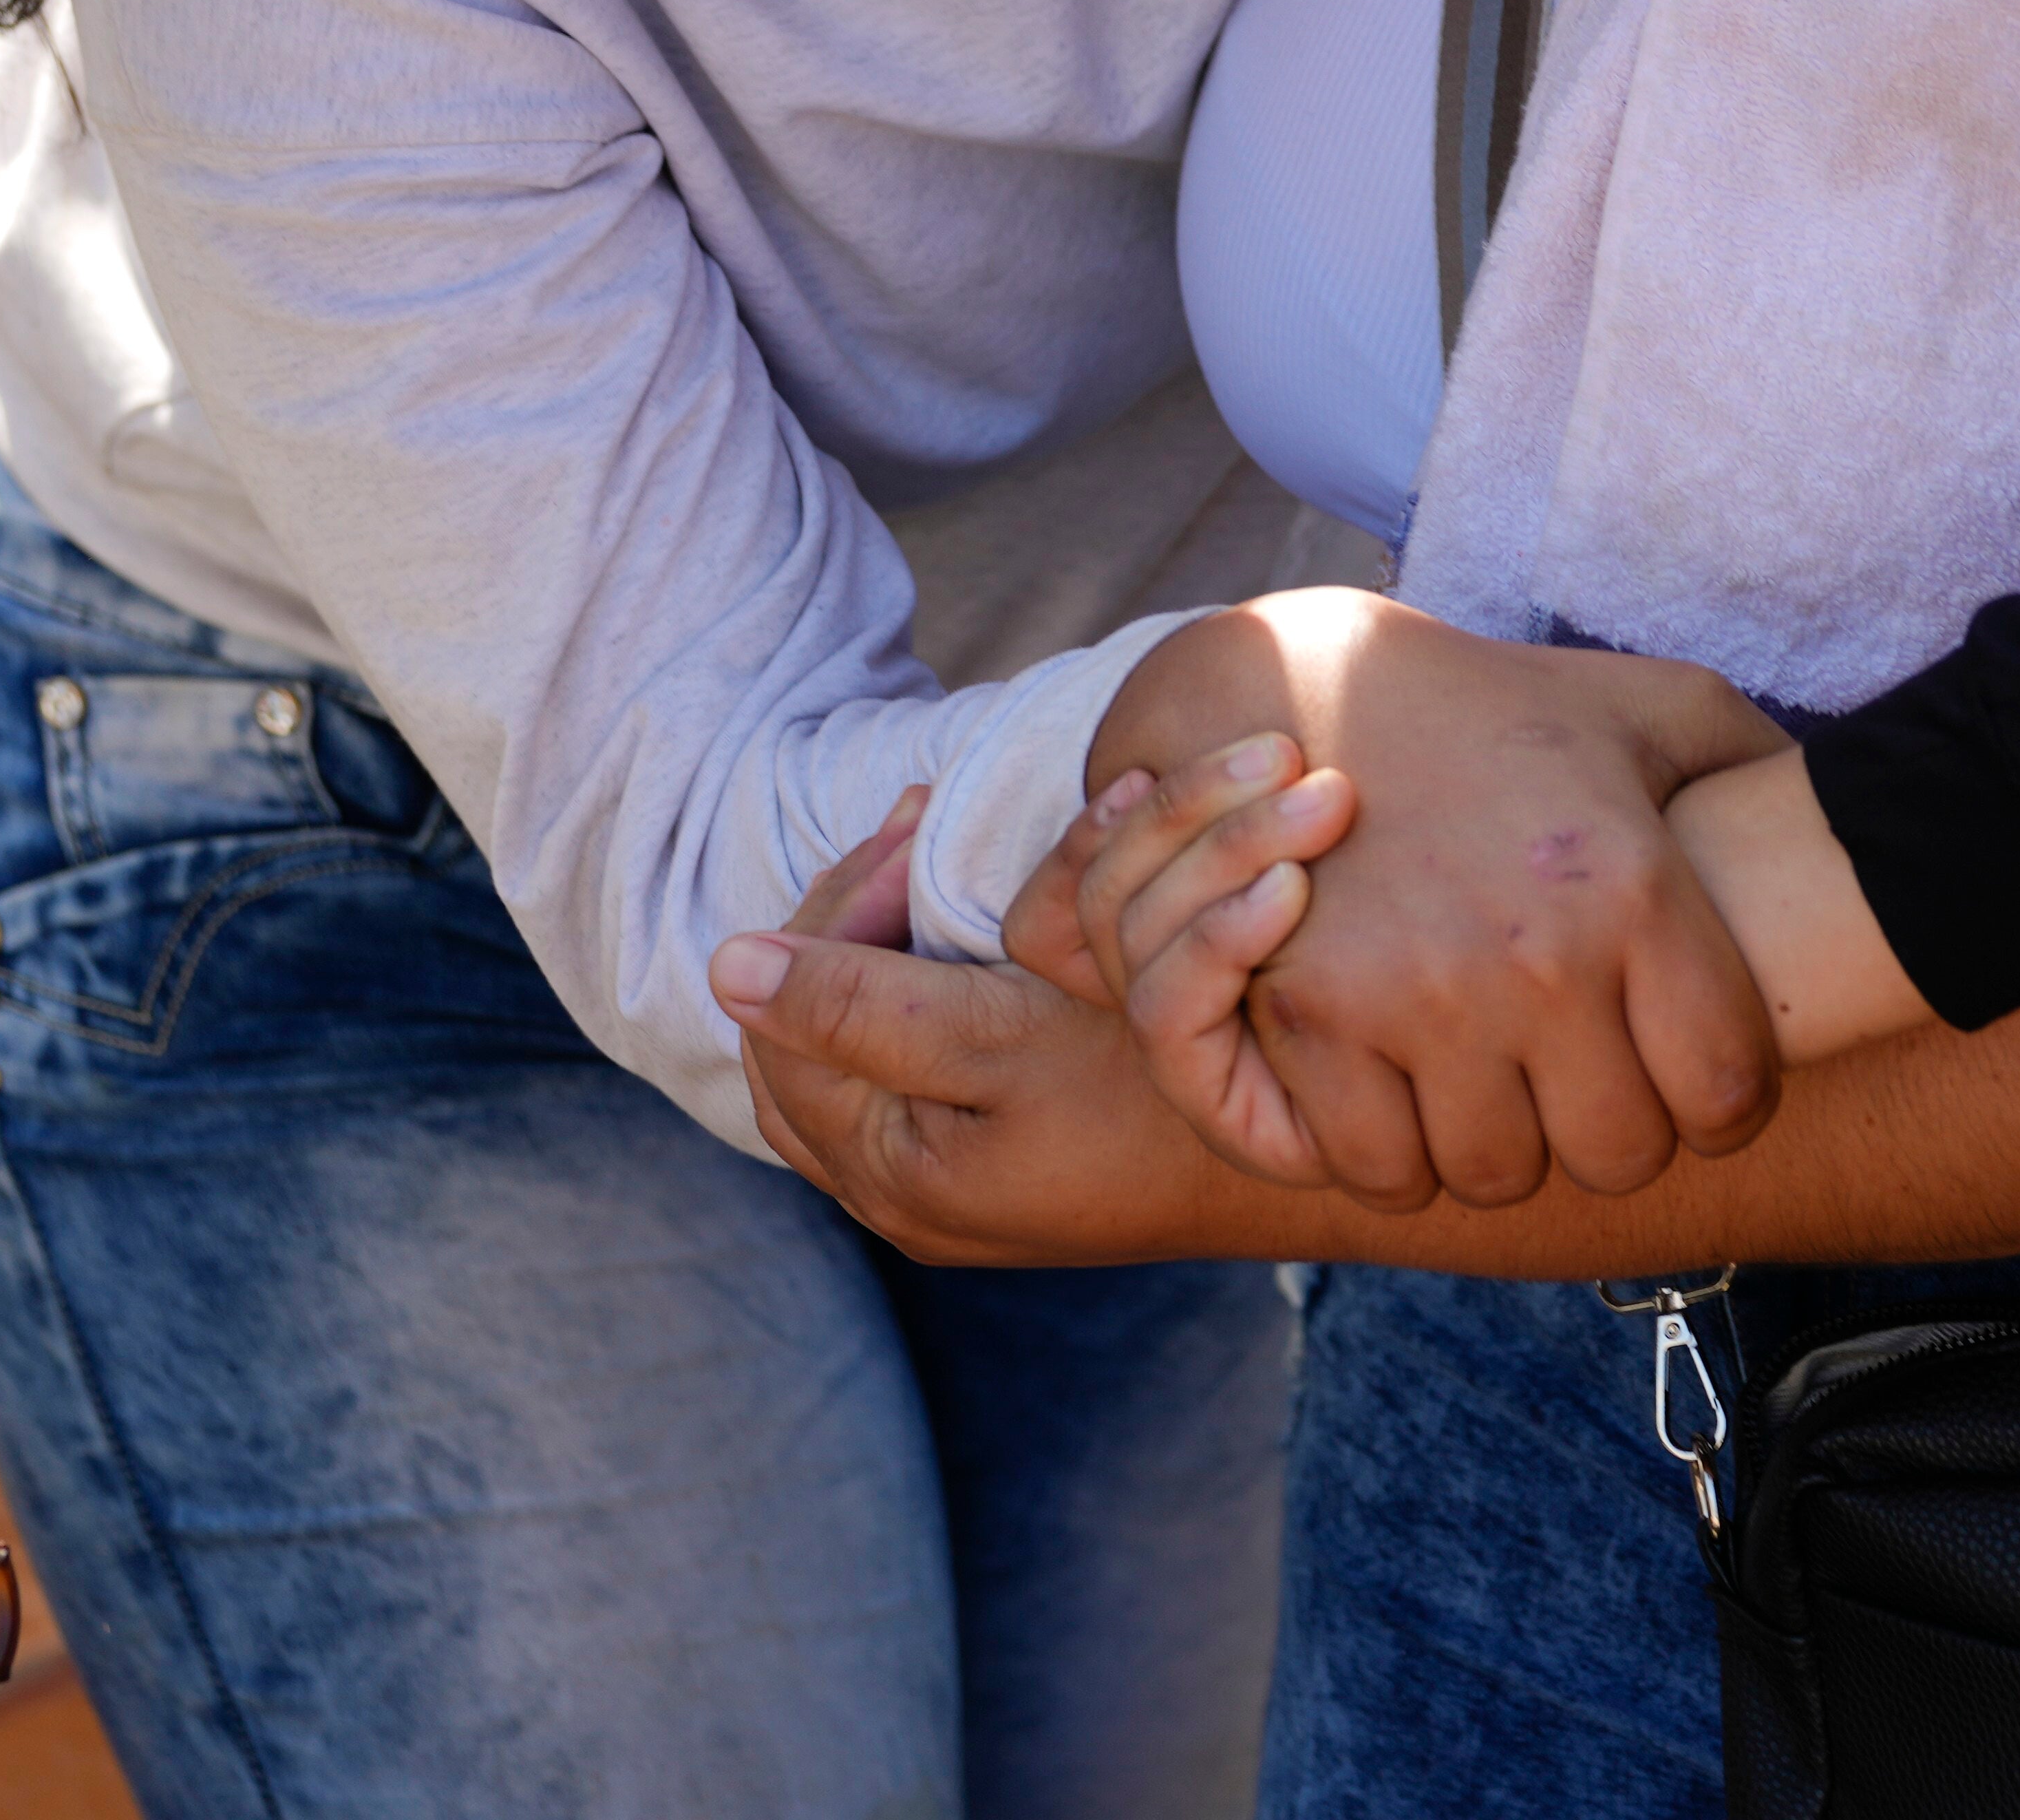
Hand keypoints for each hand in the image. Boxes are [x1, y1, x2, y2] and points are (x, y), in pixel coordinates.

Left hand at [720, 809, 1275, 1266]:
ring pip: (851, 1054)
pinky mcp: (996, 1172)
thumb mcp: (1000, 1038)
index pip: (788, 1017)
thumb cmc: (1154, 1089)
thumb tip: (722, 968)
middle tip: (914, 826)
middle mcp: (902, 1199)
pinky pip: (904, 1074)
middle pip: (802, 1041)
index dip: (835, 906)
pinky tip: (961, 936)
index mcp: (890, 1172)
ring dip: (873, 948)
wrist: (1296, 1160)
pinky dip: (909, 993)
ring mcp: (950, 1191)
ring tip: (929, 864)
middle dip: (844, 919)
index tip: (916, 821)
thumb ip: (860, 1006)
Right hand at [1080, 595, 1788, 1214]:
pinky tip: (1415, 1098)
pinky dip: (1400, 1155)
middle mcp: (1538, 957)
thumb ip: (1755, 761)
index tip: (1696, 1084)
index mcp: (1634, 888)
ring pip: (1498, 1174)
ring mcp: (1420, 996)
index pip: (1726, 1095)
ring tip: (1506, 1088)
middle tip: (1593, 1086)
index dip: (1723, 1108)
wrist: (1315, 680)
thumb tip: (1865, 818)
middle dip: (1616, 1134)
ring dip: (1509, 1147)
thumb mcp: (1648, 708)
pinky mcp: (1316, 1019)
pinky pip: (1382, 1168)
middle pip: (1617, 1155)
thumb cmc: (1503, 711)